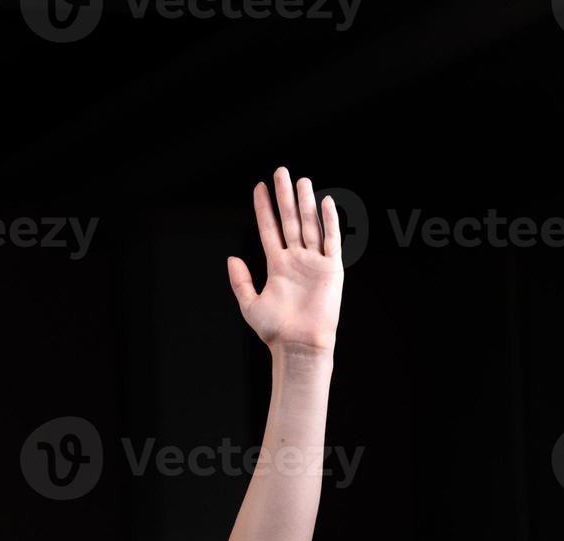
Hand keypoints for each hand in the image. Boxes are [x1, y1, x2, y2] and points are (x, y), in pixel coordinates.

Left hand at [227, 166, 342, 353]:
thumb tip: (231, 258)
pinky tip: (325, 202)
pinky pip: (331, 240)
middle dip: (284, 196)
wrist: (299, 345)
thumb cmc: (275, 330)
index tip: (259, 188)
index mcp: (277, 266)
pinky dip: (329, 221)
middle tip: (280, 172)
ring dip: (305, 202)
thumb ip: (241, 280)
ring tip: (300, 181)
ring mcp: (314, 262)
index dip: (265, 209)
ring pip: (309, 225)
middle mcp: (296, 260)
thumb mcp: (250, 303)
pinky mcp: (332, 268)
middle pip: (290, 220)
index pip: (269, 229)